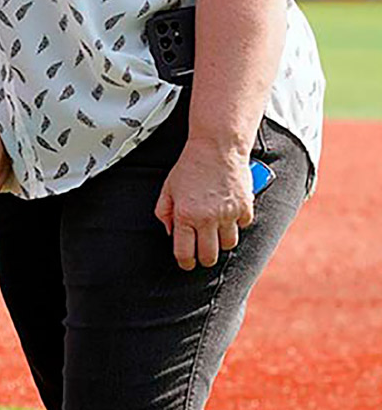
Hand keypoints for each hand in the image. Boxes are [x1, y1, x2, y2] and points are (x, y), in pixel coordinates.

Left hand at [154, 140, 253, 270]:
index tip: (187, 263)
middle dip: (204, 257)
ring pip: (228, 245)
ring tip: (215, 229)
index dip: (185, 262)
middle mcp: (208, 218)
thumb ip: (164, 212)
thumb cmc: (190, 165)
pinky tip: (229, 212)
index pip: (185, 253)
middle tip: (202, 250)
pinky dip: (237, 223)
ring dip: (221, 240)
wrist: (216, 146)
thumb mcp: (168, 187)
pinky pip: (242, 226)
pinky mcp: (245, 207)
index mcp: (186, 215)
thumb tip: (171, 232)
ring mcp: (228, 214)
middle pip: (210, 256)